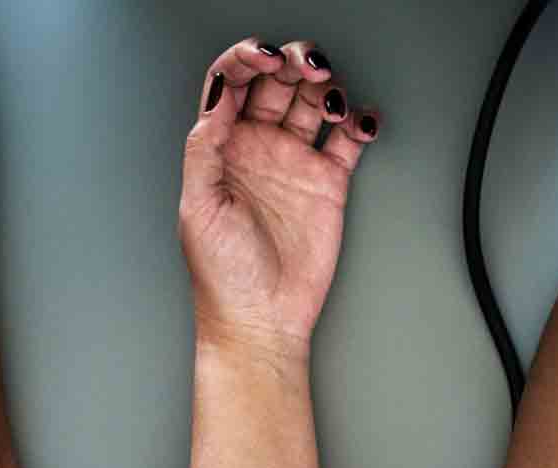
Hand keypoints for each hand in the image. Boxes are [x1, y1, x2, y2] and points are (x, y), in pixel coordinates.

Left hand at [180, 37, 379, 353]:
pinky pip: (347, 139)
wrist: (262, 320)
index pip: (232, 82)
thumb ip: (205, 147)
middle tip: (307, 67)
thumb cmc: (222, 275)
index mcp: (221, 147)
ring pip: (312, 101)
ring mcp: (294, 162)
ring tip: (329, 100)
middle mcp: (258, 147)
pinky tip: (360, 121)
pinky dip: (359, 121)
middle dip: (292, 61)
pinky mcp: (328, 183)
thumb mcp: (198, 206)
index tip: (263, 57)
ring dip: (325, 86)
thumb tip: (218, 97)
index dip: (246, 59)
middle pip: (276, 81)